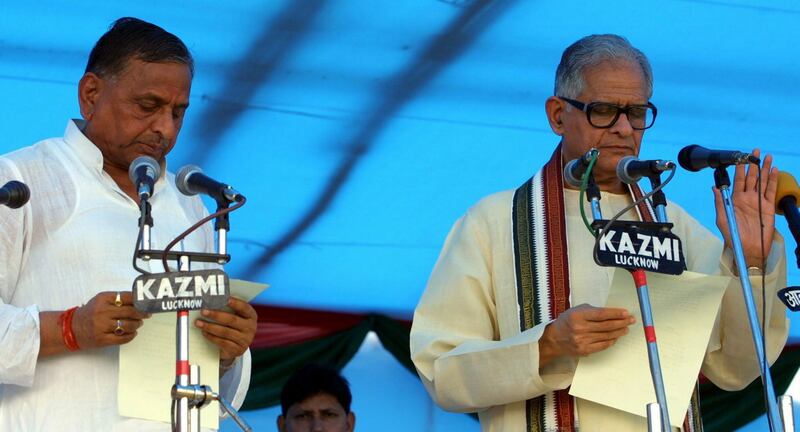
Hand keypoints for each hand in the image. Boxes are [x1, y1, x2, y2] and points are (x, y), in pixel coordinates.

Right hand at [72, 291, 148, 347]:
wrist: (72, 328)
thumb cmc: (91, 312)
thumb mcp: (101, 300)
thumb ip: (118, 299)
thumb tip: (139, 300)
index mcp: (103, 299)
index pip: (128, 297)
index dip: (140, 301)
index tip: (146, 303)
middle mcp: (102, 312)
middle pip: (131, 311)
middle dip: (142, 313)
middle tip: (146, 314)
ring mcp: (102, 326)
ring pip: (129, 325)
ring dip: (137, 324)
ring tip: (138, 323)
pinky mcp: (102, 339)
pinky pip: (123, 338)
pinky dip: (131, 335)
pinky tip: (132, 332)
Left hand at [195, 297, 256, 361]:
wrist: (237, 346)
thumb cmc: (233, 326)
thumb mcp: (235, 317)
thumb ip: (228, 309)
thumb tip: (211, 302)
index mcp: (251, 316)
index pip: (244, 308)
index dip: (235, 303)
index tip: (224, 299)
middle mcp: (250, 328)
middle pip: (232, 320)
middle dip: (216, 315)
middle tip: (203, 311)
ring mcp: (244, 340)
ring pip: (225, 332)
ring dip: (210, 327)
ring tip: (198, 323)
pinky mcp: (237, 350)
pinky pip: (222, 342)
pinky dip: (211, 337)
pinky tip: (204, 332)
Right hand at [539, 304, 634, 367]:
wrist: (554, 339)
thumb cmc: (567, 321)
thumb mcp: (576, 310)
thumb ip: (593, 311)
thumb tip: (612, 314)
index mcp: (577, 316)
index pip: (601, 314)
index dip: (615, 314)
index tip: (626, 313)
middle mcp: (580, 329)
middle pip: (606, 326)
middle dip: (621, 322)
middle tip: (630, 320)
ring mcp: (582, 341)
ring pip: (607, 336)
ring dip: (619, 332)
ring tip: (626, 328)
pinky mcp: (585, 350)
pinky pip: (603, 345)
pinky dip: (611, 341)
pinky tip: (616, 337)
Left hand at [713, 149, 777, 268]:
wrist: (748, 249)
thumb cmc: (733, 236)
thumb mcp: (722, 219)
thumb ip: (719, 202)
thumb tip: (714, 187)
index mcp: (734, 199)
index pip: (737, 180)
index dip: (739, 169)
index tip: (740, 158)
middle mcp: (746, 198)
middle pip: (750, 177)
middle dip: (752, 164)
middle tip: (755, 151)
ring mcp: (758, 201)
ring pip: (762, 181)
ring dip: (764, 169)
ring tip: (767, 157)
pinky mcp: (768, 206)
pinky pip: (771, 191)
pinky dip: (773, 180)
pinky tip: (773, 170)